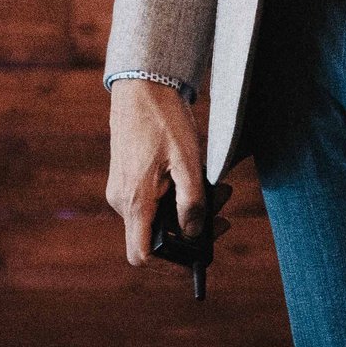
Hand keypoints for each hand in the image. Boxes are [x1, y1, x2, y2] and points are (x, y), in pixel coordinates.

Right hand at [105, 79, 229, 265]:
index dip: (169, 261)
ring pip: (156, 217)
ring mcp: (122, 189)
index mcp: (134, 200)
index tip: (197, 250)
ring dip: (187, 209)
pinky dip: (175, 196)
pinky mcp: (126, 179)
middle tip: (223, 207)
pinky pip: (151, 201)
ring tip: (218, 188)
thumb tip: (196, 234)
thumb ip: (192, 202)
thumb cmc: (163, 120)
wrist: (141, 85)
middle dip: (192, 228)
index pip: (142, 255)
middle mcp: (122, 200)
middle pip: (155, 236)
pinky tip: (194, 178)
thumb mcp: (187, 160)